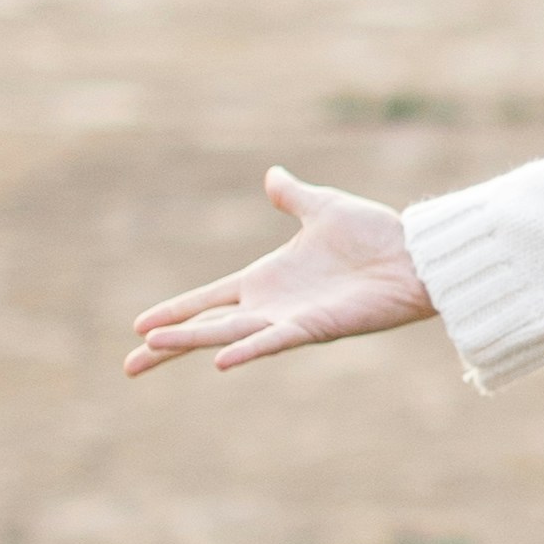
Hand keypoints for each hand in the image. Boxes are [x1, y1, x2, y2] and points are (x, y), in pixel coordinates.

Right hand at [126, 171, 432, 379]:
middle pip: (207, 327)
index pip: (208, 299)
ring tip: (151, 349)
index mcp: (266, 280)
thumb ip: (293, 197)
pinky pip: (275, 341)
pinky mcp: (315, 327)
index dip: (176, 311)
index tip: (140, 327)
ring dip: (192, 341)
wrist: (414, 254)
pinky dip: (248, 350)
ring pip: (229, 334)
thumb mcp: (323, 208)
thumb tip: (272, 177)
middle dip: (168, 345)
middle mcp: (271, 305)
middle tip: (129, 366)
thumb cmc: (375, 235)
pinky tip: (220, 360)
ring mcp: (290, 319)